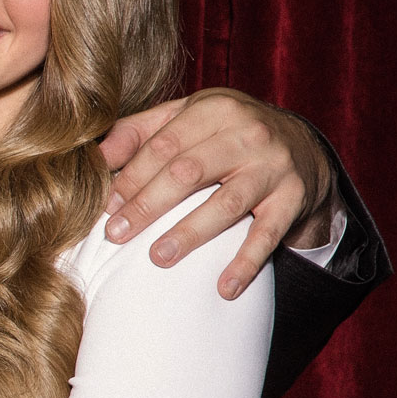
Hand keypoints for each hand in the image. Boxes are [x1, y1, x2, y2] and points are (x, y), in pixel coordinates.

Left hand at [100, 88, 336, 297]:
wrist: (301, 146)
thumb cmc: (226, 133)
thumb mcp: (188, 117)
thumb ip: (140, 131)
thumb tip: (94, 156)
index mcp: (216, 109)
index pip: (164, 146)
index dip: (132, 177)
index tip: (107, 207)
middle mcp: (247, 134)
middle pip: (188, 173)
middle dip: (148, 206)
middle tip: (116, 236)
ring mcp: (273, 167)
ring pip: (225, 204)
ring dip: (189, 234)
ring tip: (158, 259)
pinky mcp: (292, 199)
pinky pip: (267, 235)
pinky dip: (246, 262)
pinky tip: (224, 288)